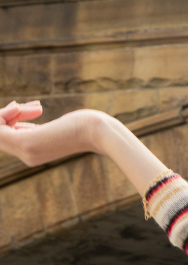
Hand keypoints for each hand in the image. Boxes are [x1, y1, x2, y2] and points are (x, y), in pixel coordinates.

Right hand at [0, 101, 170, 194]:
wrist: (101, 133)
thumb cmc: (85, 126)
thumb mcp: (53, 126)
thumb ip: (33, 127)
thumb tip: (15, 115)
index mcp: (32, 154)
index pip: (4, 137)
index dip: (8, 119)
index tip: (25, 108)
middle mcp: (27, 157)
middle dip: (7, 114)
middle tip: (33, 107)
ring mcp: (26, 151)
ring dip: (7, 113)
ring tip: (34, 108)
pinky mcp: (28, 142)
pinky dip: (5, 114)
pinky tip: (21, 108)